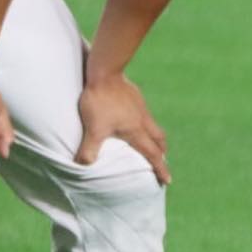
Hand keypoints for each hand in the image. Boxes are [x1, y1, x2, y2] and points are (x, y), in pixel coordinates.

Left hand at [76, 63, 169, 183]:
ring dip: (154, 136)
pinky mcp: (135, 96)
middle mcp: (143, 120)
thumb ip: (89, 149)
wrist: (104, 71)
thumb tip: (83, 166)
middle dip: (161, 152)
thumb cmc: (100, 101)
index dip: (160, 168)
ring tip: (149, 141)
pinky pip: (145, 113)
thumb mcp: (93, 128)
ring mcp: (140, 107)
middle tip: (161, 160)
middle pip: (159, 139)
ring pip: (153, 125)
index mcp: (136, 131)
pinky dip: (145, 122)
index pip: (152, 154)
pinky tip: (134, 119)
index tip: (168, 180)